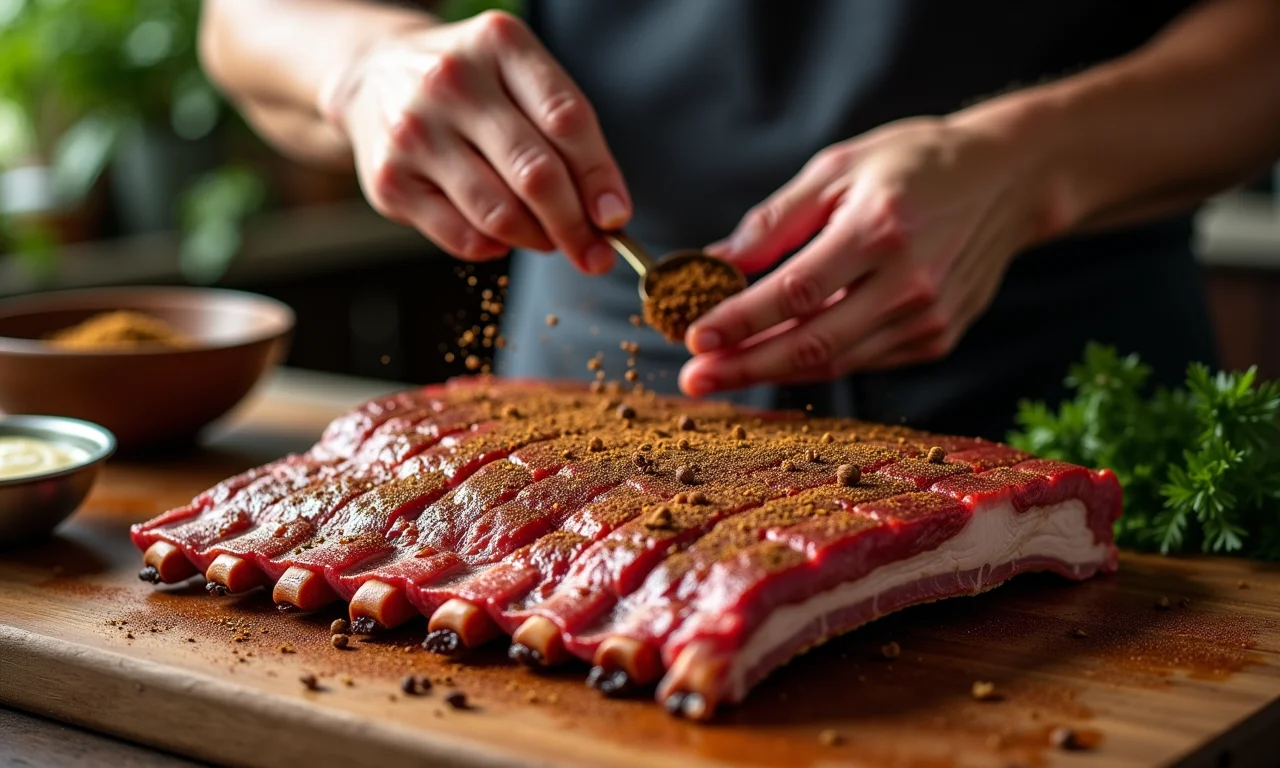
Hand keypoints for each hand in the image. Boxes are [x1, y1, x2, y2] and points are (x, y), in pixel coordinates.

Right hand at [319, 11, 628, 272]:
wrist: (376, 76)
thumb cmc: (471, 86)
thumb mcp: (520, 78)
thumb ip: (567, 133)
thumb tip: (607, 214)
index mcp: (499, 45)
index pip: (567, 120)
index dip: (600, 178)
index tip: (616, 218)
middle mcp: (451, 82)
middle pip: (535, 174)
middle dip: (575, 225)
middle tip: (595, 254)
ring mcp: (415, 132)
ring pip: (499, 214)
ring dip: (537, 239)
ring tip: (547, 238)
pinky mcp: (390, 181)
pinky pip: (462, 238)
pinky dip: (494, 247)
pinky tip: (500, 235)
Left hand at [679, 116, 1051, 395]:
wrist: (1009, 179)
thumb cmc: (915, 163)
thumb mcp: (839, 167)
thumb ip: (776, 220)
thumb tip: (716, 263)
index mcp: (880, 230)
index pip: (796, 292)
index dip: (740, 320)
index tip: (694, 337)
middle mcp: (910, 283)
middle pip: (812, 344)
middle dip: (745, 366)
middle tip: (694, 380)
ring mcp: (929, 317)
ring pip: (836, 362)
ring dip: (772, 372)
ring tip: (721, 373)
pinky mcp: (939, 337)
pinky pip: (862, 360)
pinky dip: (816, 363)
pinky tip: (776, 359)